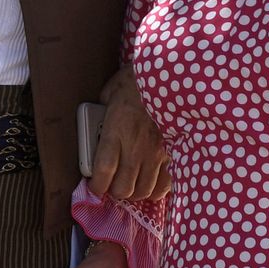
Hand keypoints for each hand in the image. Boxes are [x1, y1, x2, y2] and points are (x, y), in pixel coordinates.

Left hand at [88, 68, 168, 201]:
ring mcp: (156, 153)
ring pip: (143, 191)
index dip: (96, 185)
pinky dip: (156, 190)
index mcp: (117, 131)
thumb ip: (102, 107)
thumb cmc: (140, 80)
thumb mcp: (112, 89)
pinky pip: (164, 186)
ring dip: (134, 192)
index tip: (94, 185)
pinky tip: (151, 182)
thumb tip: (97, 116)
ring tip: (131, 183)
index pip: (102, 171)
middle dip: (114, 190)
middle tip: (113, 182)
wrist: (174, 76)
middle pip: (123, 188)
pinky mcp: (172, 154)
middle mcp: (136, 147)